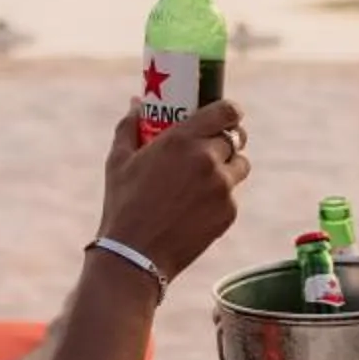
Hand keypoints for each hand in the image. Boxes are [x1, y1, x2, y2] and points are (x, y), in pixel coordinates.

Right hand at [96, 98, 246, 279]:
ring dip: (228, 167)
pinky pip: (232, 196)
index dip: (230, 111)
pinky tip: (197, 207)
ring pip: (239, 166)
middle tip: (210, 148)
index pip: (227, 111)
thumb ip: (129, 126)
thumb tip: (136, 103)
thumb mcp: (119, 161)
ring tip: (205, 179)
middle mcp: (208, 159)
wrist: (135, 256)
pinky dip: (221, 197)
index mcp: (183, 139)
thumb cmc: (122, 205)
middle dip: (224, 141)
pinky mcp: (229, 212)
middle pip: (235, 138)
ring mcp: (222, 187)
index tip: (226, 115)